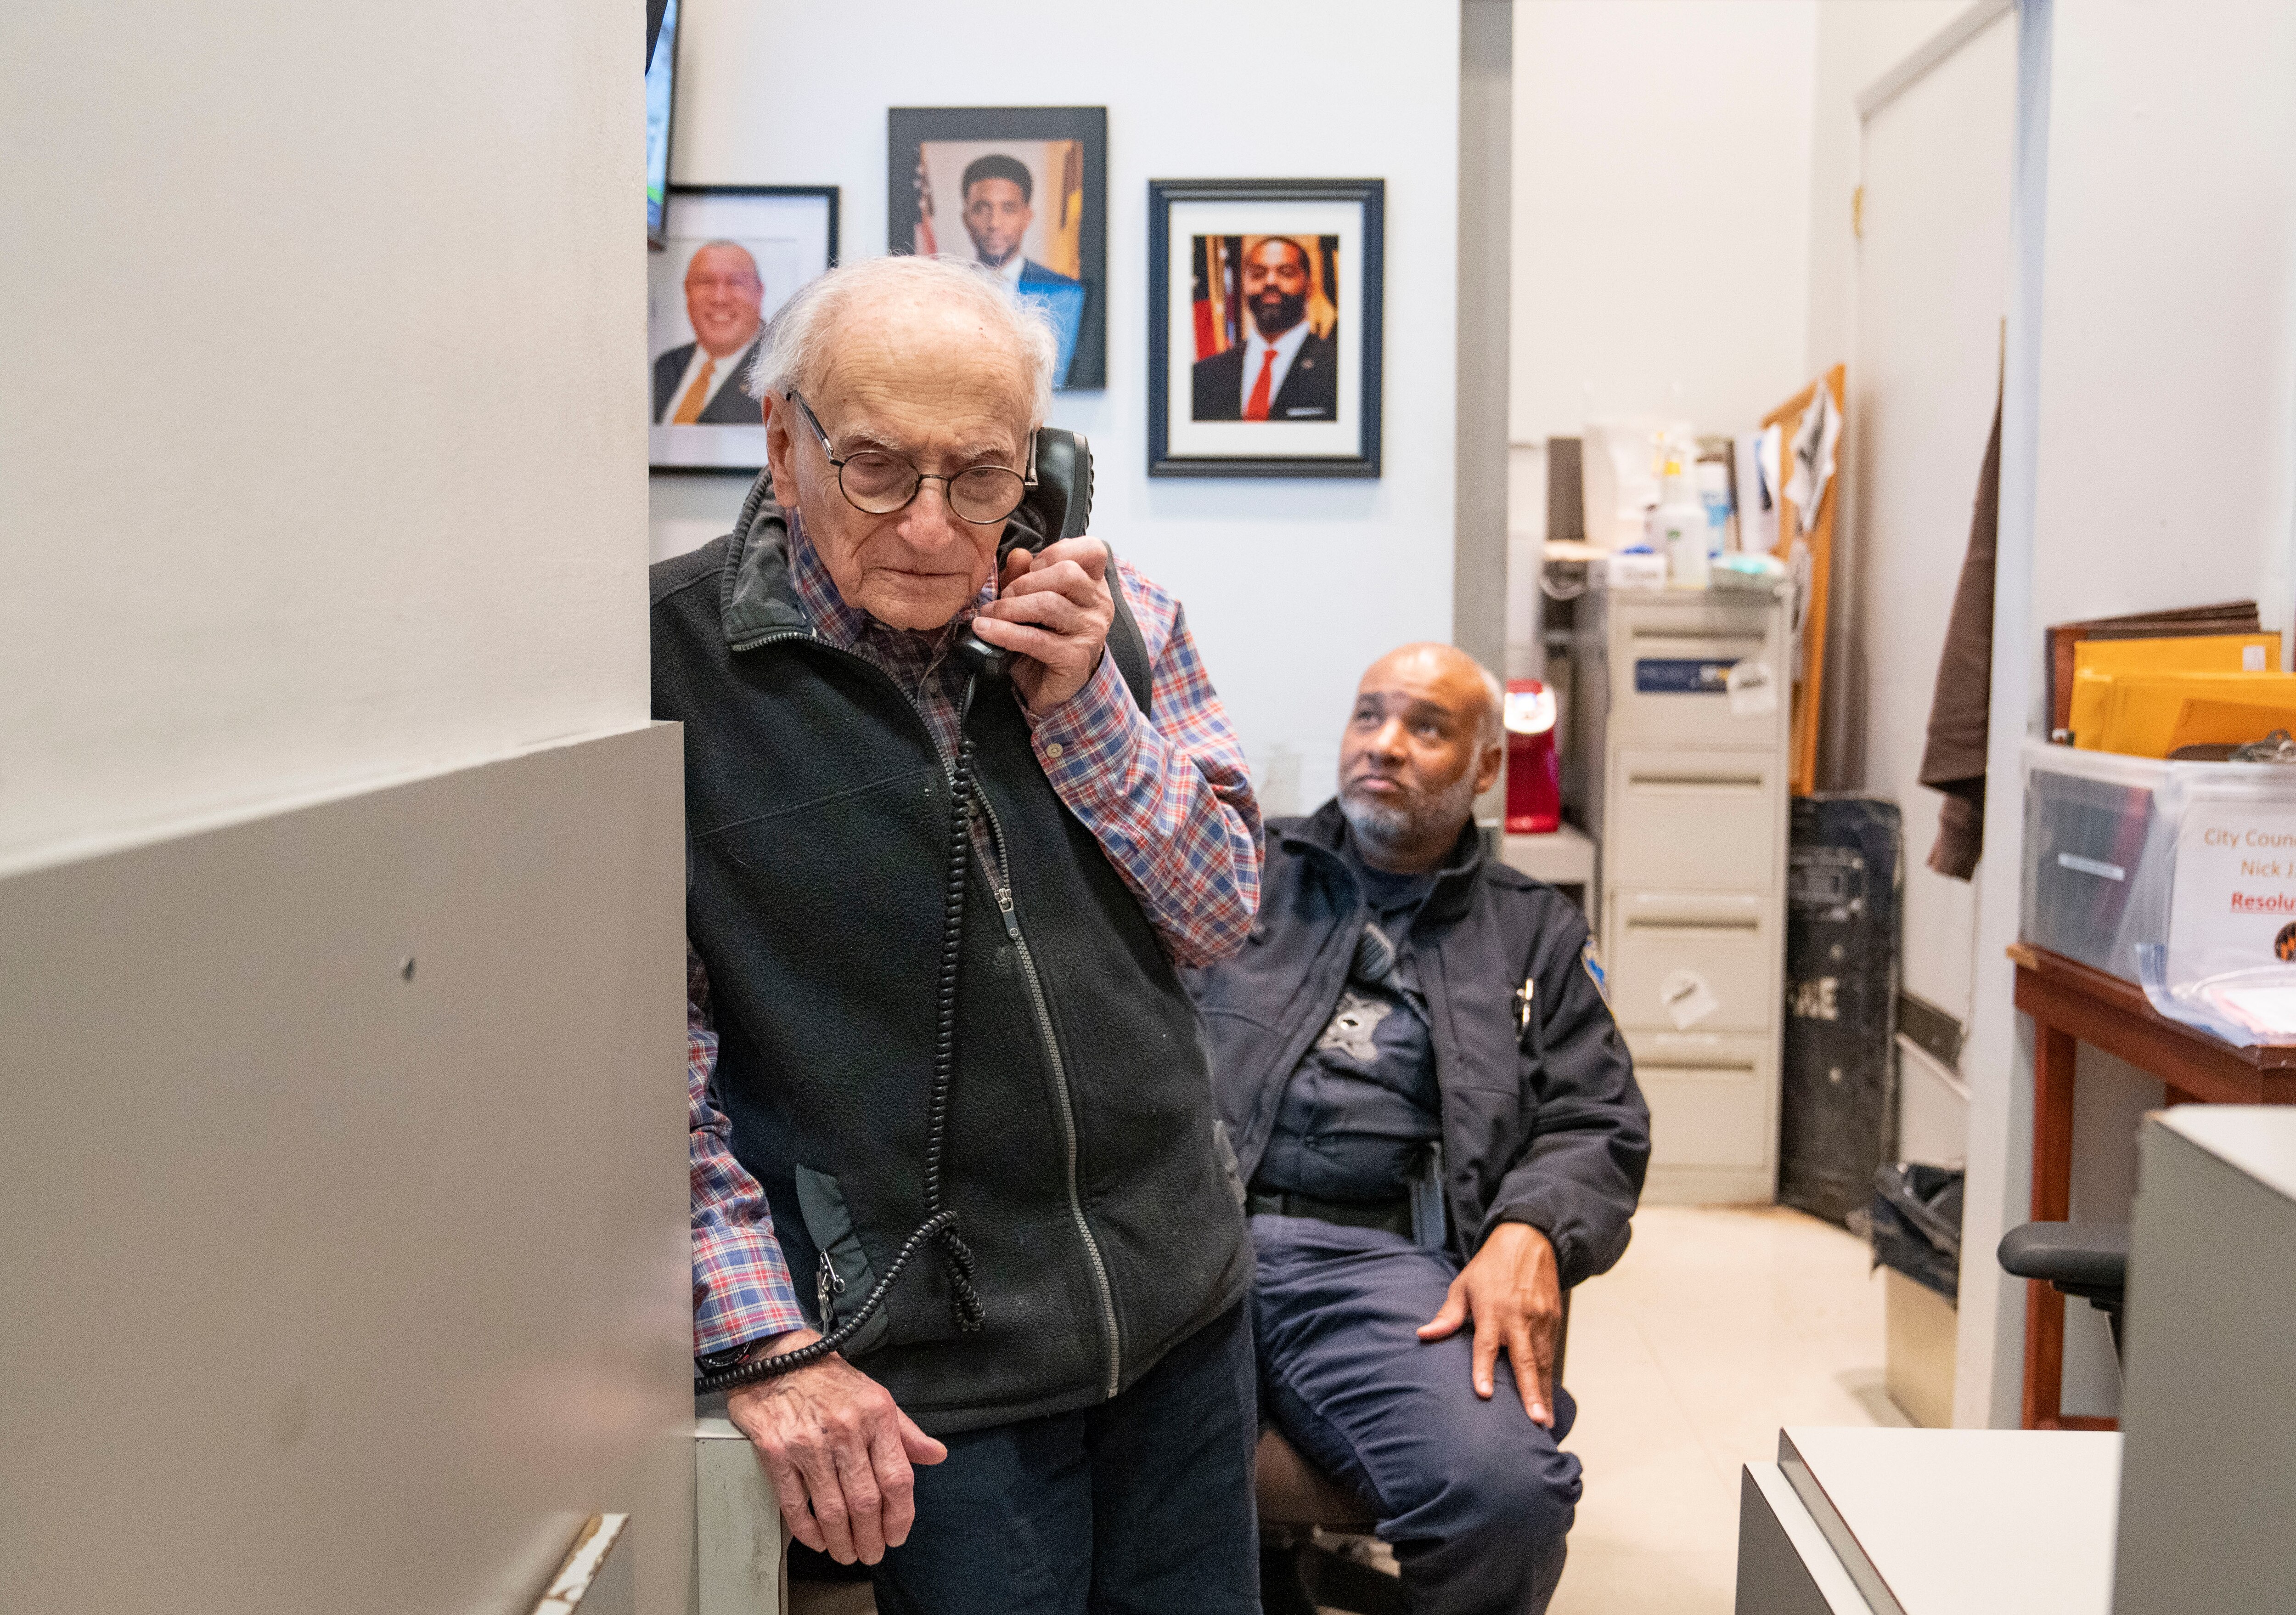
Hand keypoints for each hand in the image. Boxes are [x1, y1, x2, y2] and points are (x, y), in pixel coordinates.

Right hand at [723, 1330, 947, 1564]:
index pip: (897, 1478)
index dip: (901, 1516)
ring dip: (842, 1541)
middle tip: (871, 1553)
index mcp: (876, 1415)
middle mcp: (845, 1430)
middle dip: (871, 1537)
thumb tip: (936, 1455)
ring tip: (847, 1553)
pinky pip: (794, 1503)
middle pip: (865, 1501)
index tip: (898, 1535)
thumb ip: (906, 1432)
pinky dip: (808, 1530)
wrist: (776, 1357)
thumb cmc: (829, 1380)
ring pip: (832, 1509)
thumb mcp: (876, 1396)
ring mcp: (808, 1443)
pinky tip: (818, 1540)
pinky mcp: (776, 1451)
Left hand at [967, 538, 1113, 709]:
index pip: (1093, 550)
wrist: (1052, 688)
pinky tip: (986, 629)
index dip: (1059, 550)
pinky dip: (1004, 632)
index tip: (1033, 565)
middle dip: (1025, 581)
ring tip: (990, 614)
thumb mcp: (1033, 601)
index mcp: (1093, 585)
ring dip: (1010, 607)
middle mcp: (1098, 605)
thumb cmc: (1046, 639)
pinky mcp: (1075, 657)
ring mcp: (1090, 632)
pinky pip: (1035, 638)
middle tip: (1005, 596)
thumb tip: (1019, 555)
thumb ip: (1026, 575)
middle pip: (1067, 573)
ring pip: (1048, 604)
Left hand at [1415, 1222, 1561, 1426]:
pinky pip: (1551, 1355)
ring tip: (1544, 1423)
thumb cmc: (1490, 1267)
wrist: (1528, 1240)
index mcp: (1492, 1310)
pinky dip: (1550, 1379)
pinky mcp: (1554, 1320)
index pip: (1486, 1344)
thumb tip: (1423, 1335)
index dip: (1483, 1368)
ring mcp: (1540, 1320)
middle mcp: (1518, 1318)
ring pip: (1542, 1362)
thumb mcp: (1463, 1285)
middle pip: (1524, 1359)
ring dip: (1544, 1393)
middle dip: (1530, 1392)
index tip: (1483, 1393)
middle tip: (1534, 1421)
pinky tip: (1547, 1402)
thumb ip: (1447, 1315)